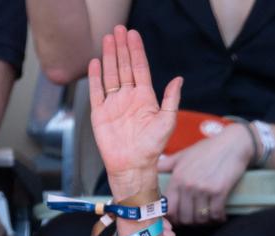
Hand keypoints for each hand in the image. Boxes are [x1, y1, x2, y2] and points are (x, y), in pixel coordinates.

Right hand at [89, 26, 181, 198]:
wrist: (133, 166)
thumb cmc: (151, 148)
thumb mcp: (167, 122)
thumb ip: (171, 100)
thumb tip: (179, 80)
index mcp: (144, 98)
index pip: (140, 68)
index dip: (136, 52)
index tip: (133, 35)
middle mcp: (129, 98)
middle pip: (124, 67)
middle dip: (121, 48)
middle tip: (119, 30)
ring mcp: (114, 105)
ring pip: (110, 74)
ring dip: (108, 57)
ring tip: (107, 39)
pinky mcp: (100, 114)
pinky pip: (97, 91)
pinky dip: (95, 77)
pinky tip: (95, 63)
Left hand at [158, 125, 252, 225]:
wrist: (233, 144)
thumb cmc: (208, 149)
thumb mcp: (184, 155)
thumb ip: (167, 164)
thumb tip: (154, 169)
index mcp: (177, 177)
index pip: (169, 209)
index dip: (173, 218)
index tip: (179, 219)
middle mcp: (188, 184)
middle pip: (184, 218)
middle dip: (190, 222)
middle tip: (196, 219)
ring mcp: (203, 188)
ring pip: (200, 218)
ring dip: (205, 221)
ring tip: (208, 217)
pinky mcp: (219, 191)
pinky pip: (215, 214)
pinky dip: (218, 218)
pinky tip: (220, 216)